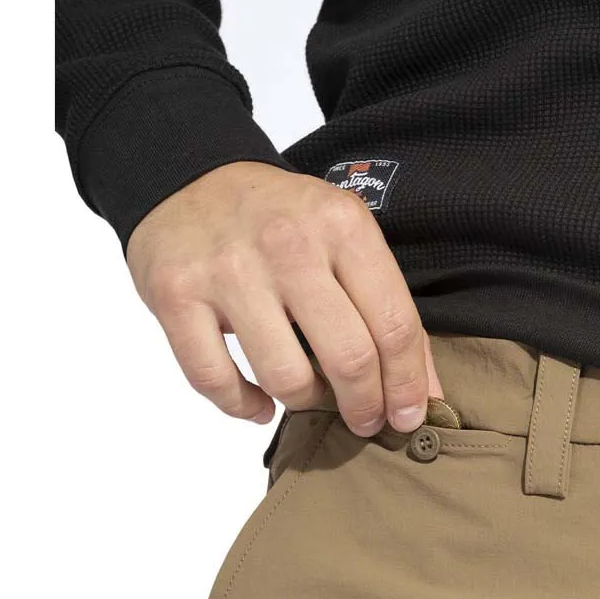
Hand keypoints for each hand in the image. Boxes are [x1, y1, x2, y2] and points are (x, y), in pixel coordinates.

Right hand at [125, 160, 444, 434]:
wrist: (189, 177)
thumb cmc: (281, 220)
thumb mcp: (344, 237)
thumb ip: (385, 306)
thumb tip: (422, 393)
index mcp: (342, 226)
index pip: (394, 325)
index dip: (407, 384)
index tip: (408, 416)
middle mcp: (288, 245)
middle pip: (349, 358)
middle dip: (365, 406)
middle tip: (364, 421)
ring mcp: (229, 271)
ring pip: (285, 376)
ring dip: (306, 404)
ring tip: (310, 398)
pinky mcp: (176, 295)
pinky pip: (215, 380)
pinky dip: (244, 406)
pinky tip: (260, 405)